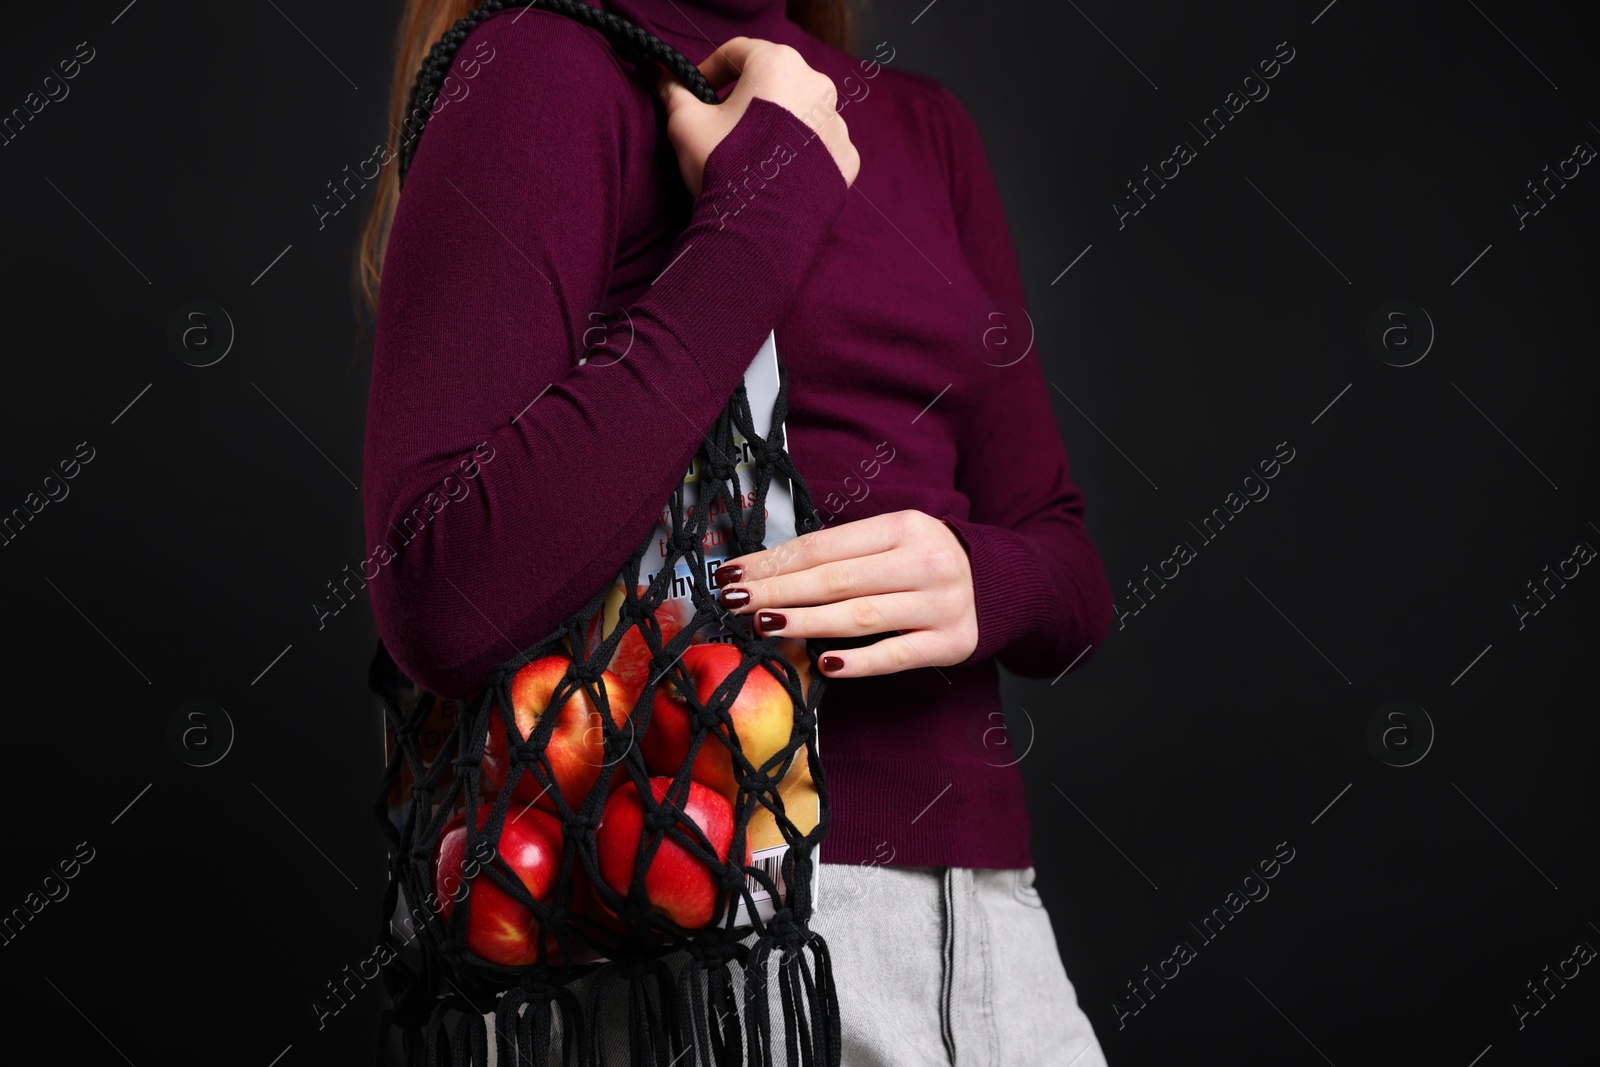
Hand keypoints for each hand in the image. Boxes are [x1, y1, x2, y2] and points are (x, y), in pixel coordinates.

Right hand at [658, 37, 859, 195]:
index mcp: (778, 63)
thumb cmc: (722, 165)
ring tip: (753, 153)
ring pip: (801, 113)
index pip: (739, 52)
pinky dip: (801, 154)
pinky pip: (820, 146)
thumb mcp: (685, 122)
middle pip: (775, 80)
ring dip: (778, 124)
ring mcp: (836, 123)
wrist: (759, 227)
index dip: (712, 69)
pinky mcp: (846, 158)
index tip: (698, 90)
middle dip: (748, 96)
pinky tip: (779, 173)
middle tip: (725, 123)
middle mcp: (816, 84)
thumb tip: (661, 76)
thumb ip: (674, 91)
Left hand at [713, 510, 977, 677]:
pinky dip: (859, 661)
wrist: (1000, 583)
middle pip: (837, 580)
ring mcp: (940, 604)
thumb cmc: (925, 562)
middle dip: (779, 591)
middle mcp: (924, 561)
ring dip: (807, 622)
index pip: (825, 546)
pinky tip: (825, 664)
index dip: (775, 561)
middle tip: (735, 601)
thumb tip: (768, 573)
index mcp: (904, 526)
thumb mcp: (892, 540)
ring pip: (861, 615)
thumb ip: (844, 554)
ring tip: (766, 625)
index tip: (732, 573)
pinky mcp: (951, 642)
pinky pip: (896, 655)